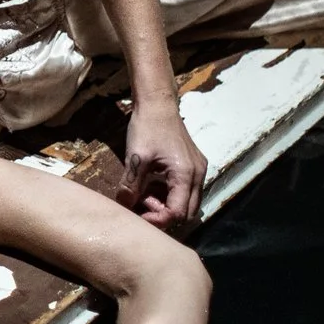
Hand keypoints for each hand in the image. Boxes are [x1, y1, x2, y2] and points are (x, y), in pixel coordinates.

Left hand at [121, 105, 205, 229]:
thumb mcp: (136, 157)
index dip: (157, 220)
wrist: (158, 104)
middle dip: (164, 215)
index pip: (177, 213)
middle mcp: (198, 175)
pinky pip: (186, 191)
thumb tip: (124, 207)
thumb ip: (131, 185)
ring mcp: (199, 170)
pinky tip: (153, 185)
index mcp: (186, 174)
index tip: (138, 214)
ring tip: (145, 194)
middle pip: (187, 213)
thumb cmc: (147, 127)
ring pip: (187, 203)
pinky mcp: (194, 166)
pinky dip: (170, 195)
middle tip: (142, 204)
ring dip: (167, 206)